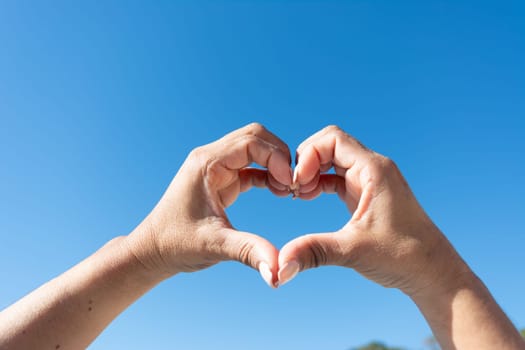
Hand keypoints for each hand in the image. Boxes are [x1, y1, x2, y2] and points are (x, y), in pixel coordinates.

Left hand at [126, 123, 292, 286]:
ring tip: (288, 190)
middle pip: (255, 137)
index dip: (276, 157)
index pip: (250, 142)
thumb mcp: (215, 245)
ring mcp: (217, 167)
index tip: (290, 183)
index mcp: (206, 163)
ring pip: (255, 149)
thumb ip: (248, 251)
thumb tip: (277, 270)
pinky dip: (268, 175)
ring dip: (275, 164)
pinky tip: (279, 192)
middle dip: (279, 155)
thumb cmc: (177, 244)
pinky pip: (252, 167)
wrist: (155, 251)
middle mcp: (211, 158)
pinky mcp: (223, 180)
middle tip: (293, 183)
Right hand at [278, 126, 467, 295]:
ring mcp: (369, 180)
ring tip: (298, 194)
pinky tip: (307, 197)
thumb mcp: (353, 251)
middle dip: (306, 160)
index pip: (333, 139)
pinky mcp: (365, 194)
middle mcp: (372, 169)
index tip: (297, 183)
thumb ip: (314, 252)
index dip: (308, 154)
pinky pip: (336, 176)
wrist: (431, 271)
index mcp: (374, 170)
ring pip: (332, 159)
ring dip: (311, 171)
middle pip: (330, 144)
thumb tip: (280, 266)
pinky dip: (319, 182)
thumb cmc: (403, 256)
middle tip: (293, 188)